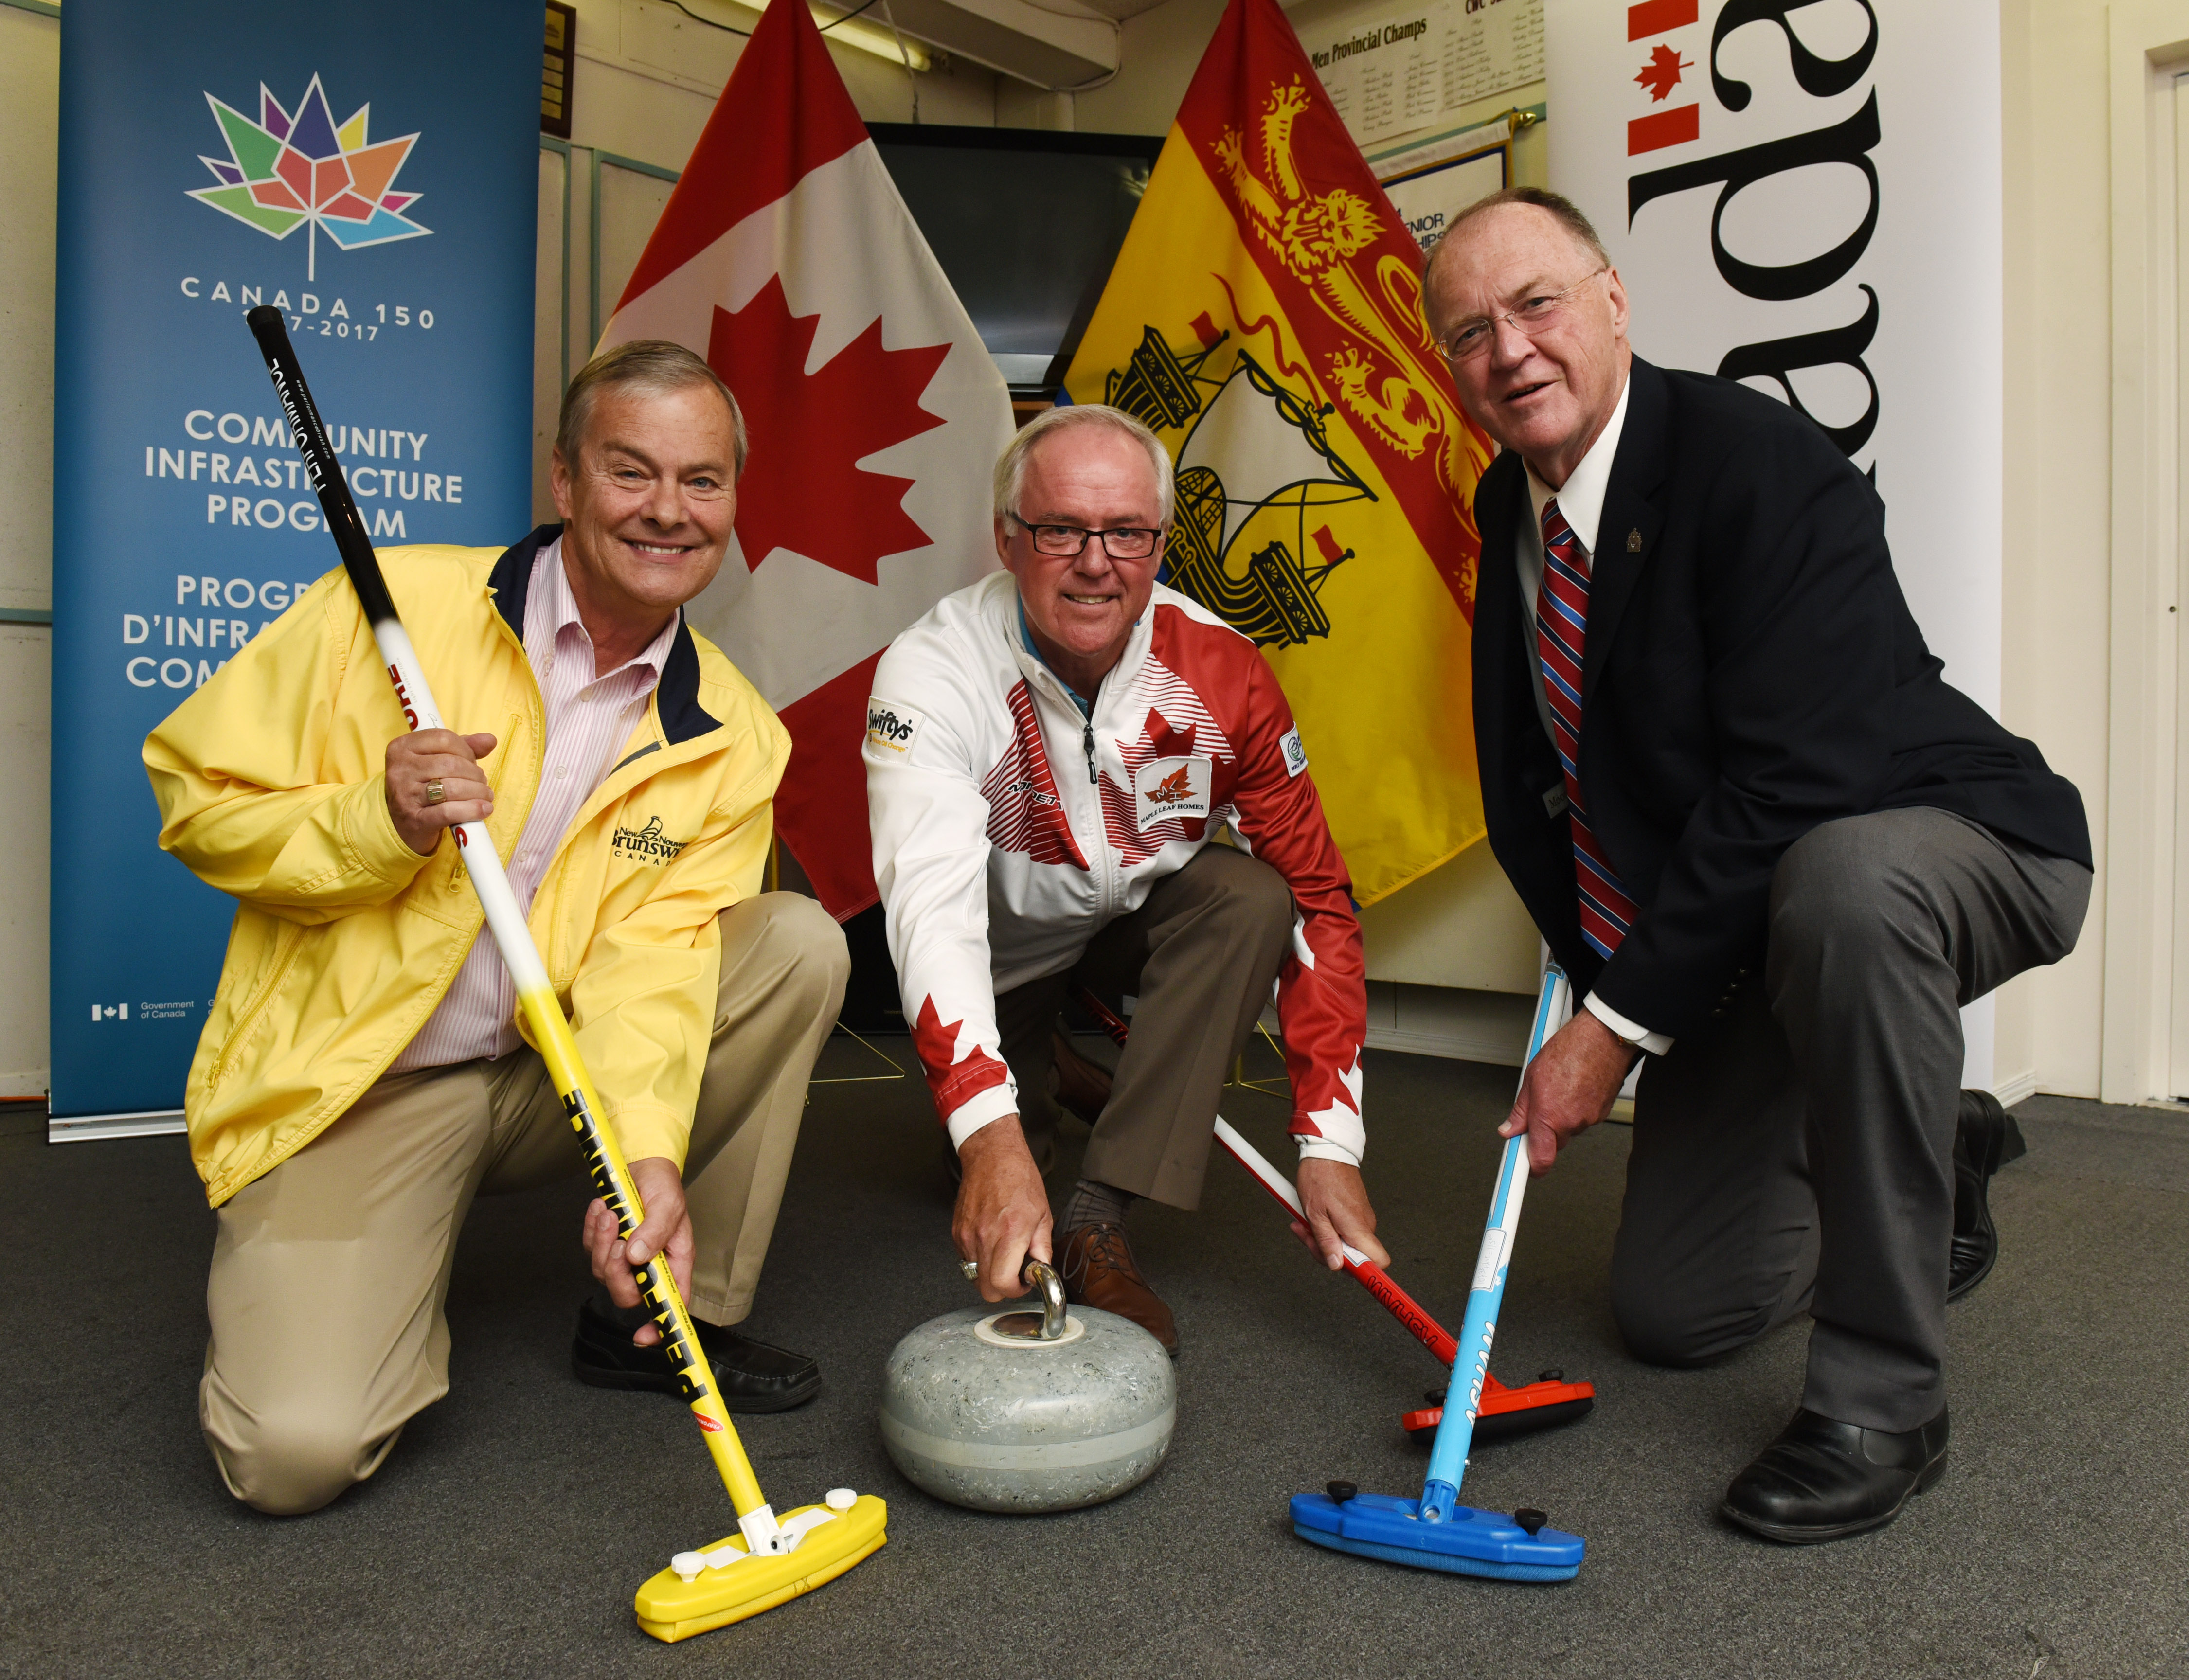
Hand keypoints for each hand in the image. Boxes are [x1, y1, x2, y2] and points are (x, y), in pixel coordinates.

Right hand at [385, 729, 496, 854]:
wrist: (401, 824)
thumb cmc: (422, 786)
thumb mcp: (435, 760)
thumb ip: (463, 747)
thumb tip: (489, 740)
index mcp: (402, 747)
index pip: (444, 739)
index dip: (467, 750)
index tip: (472, 762)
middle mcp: (400, 769)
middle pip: (451, 764)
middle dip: (475, 773)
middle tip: (481, 783)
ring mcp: (405, 795)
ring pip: (453, 787)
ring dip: (478, 792)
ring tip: (485, 796)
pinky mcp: (415, 820)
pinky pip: (449, 812)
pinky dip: (472, 810)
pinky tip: (483, 809)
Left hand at [582, 1155, 692, 1346]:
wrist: (641, 1166)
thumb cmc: (662, 1186)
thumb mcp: (668, 1204)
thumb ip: (656, 1230)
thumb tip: (638, 1257)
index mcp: (673, 1263)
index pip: (670, 1304)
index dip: (659, 1325)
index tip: (644, 1337)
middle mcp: (649, 1266)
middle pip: (628, 1294)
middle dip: (616, 1270)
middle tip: (619, 1238)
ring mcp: (625, 1258)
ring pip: (604, 1272)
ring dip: (602, 1242)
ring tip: (611, 1213)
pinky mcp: (605, 1246)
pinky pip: (590, 1251)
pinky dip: (593, 1230)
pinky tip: (602, 1210)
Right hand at [953, 1116, 1052, 1301]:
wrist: (991, 1156)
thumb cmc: (1018, 1178)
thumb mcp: (1043, 1214)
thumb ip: (1042, 1248)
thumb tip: (1041, 1271)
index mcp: (1010, 1233)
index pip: (1002, 1283)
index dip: (1015, 1291)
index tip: (1023, 1283)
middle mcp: (985, 1237)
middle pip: (985, 1289)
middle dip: (1001, 1288)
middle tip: (1013, 1275)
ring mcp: (967, 1236)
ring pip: (973, 1277)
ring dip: (989, 1273)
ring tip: (1002, 1254)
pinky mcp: (957, 1232)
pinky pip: (966, 1260)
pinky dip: (978, 1259)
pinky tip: (990, 1243)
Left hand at [1293, 1157, 1390, 1269]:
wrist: (1327, 1151)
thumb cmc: (1321, 1177)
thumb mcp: (1315, 1213)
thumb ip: (1327, 1242)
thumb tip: (1337, 1266)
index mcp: (1358, 1228)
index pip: (1379, 1261)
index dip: (1366, 1273)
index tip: (1345, 1271)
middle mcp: (1365, 1225)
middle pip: (1354, 1257)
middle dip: (1326, 1252)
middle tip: (1306, 1236)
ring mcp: (1361, 1219)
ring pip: (1345, 1243)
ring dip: (1322, 1240)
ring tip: (1303, 1224)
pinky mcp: (1355, 1213)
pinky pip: (1343, 1231)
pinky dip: (1327, 1229)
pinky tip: (1312, 1219)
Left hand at [1499, 1010, 1638, 1177]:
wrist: (1603, 1040)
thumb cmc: (1569, 1051)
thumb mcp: (1532, 1078)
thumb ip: (1520, 1110)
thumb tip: (1509, 1129)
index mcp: (1548, 1116)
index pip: (1540, 1159)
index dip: (1530, 1168)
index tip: (1522, 1171)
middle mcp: (1570, 1122)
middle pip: (1552, 1142)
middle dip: (1544, 1130)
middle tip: (1541, 1105)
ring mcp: (1588, 1119)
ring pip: (1568, 1128)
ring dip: (1562, 1115)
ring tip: (1562, 1087)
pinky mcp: (1602, 1114)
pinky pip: (1583, 1118)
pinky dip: (1578, 1107)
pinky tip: (1575, 1087)